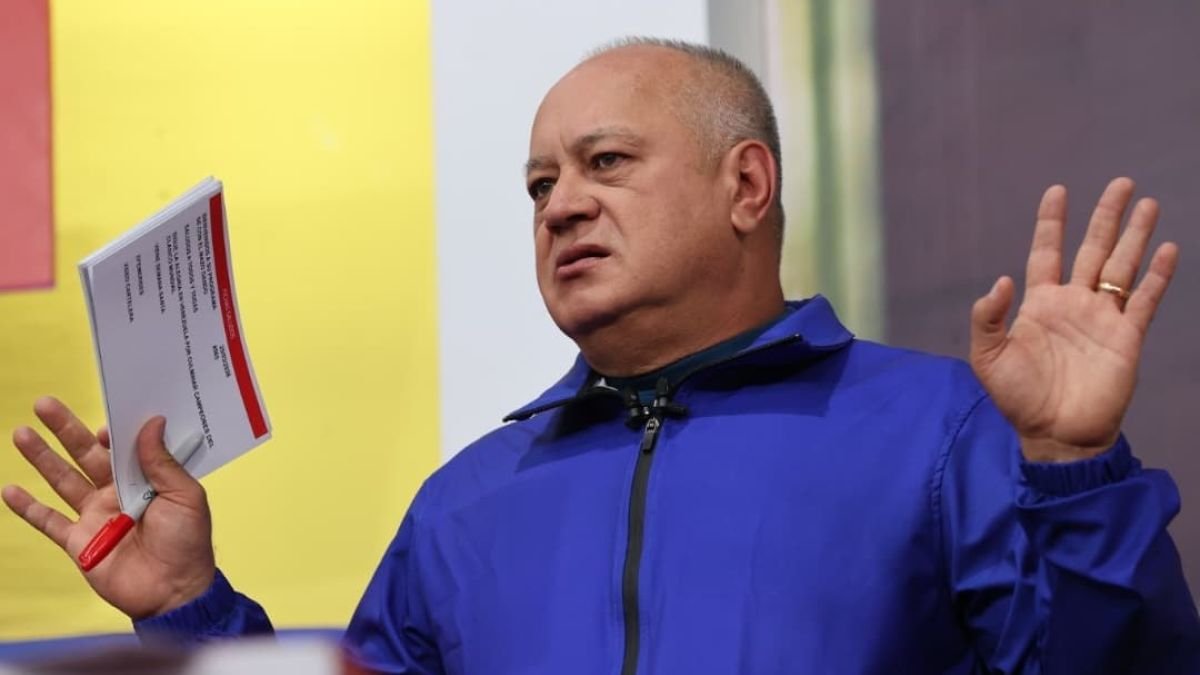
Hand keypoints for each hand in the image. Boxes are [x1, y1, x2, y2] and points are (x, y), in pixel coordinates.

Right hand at [2, 397, 215, 619]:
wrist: (174, 592)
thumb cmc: (188, 544)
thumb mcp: (185, 496)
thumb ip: (163, 462)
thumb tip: (152, 422)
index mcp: (146, 479)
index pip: (122, 447)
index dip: (112, 431)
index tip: (104, 416)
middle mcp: (118, 493)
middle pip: (86, 455)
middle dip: (65, 429)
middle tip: (45, 403)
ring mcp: (96, 516)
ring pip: (63, 480)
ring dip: (42, 457)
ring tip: (22, 433)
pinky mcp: (80, 542)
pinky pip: (49, 521)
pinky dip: (28, 507)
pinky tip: (10, 490)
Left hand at [969, 178, 1177, 461]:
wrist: (1056, 434)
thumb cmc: (1018, 398)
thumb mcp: (988, 357)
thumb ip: (988, 318)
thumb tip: (1000, 280)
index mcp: (1040, 304)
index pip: (1046, 252)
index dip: (1051, 223)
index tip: (1057, 191)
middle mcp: (1074, 303)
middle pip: (1092, 249)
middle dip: (1106, 217)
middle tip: (1121, 182)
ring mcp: (1102, 318)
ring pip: (1122, 266)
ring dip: (1135, 236)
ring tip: (1148, 204)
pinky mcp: (1126, 337)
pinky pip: (1144, 300)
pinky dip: (1157, 275)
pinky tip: (1167, 249)